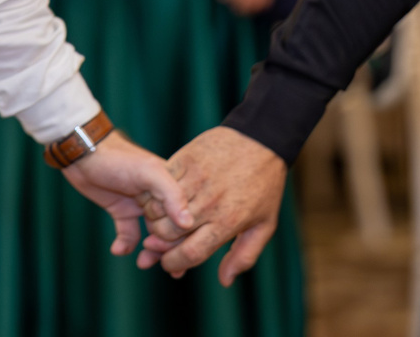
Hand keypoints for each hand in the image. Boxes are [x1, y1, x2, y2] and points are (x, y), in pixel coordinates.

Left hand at [62, 132, 193, 257]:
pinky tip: (117, 250)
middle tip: (155, 258)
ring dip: (150, 253)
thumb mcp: (148, 172)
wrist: (82, 152)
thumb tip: (188, 224)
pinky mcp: (121, 211)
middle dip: (166, 249)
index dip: (181, 236)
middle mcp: (159, 198)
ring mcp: (140, 205)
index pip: (187, 218)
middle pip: (172, 231)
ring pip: (153, 237)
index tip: (167, 245)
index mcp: (173, 186)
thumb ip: (171, 194)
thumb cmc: (118, 158)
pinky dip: (125, 246)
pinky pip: (129, 236)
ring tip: (143, 263)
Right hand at [139, 126, 286, 284]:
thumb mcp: (264, 225)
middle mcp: (209, 202)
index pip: (191, 253)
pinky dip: (154, 193)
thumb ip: (243, 256)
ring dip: (154, 219)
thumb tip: (224, 280)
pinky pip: (160, 182)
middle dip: (159, 244)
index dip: (174, 264)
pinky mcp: (185, 159)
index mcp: (227, 222)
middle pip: (169, 233)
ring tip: (160, 221)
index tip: (169, 266)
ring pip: (159, 208)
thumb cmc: (265, 184)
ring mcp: (195, 179)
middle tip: (160, 243)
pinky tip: (160, 198)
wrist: (261, 138)